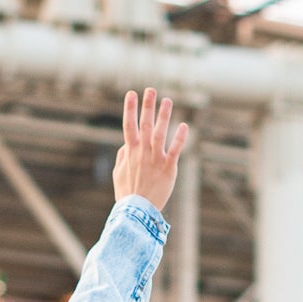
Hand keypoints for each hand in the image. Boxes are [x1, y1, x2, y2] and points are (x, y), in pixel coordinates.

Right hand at [113, 88, 188, 208]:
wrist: (137, 212)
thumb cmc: (127, 193)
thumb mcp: (118, 173)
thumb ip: (122, 156)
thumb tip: (126, 144)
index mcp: (130, 152)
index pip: (128, 126)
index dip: (130, 109)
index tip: (131, 94)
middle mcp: (142, 153)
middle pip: (145, 125)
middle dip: (147, 106)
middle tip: (150, 90)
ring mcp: (155, 159)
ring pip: (160, 133)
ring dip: (163, 116)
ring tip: (167, 101)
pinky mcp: (168, 168)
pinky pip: (175, 150)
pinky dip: (179, 138)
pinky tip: (184, 125)